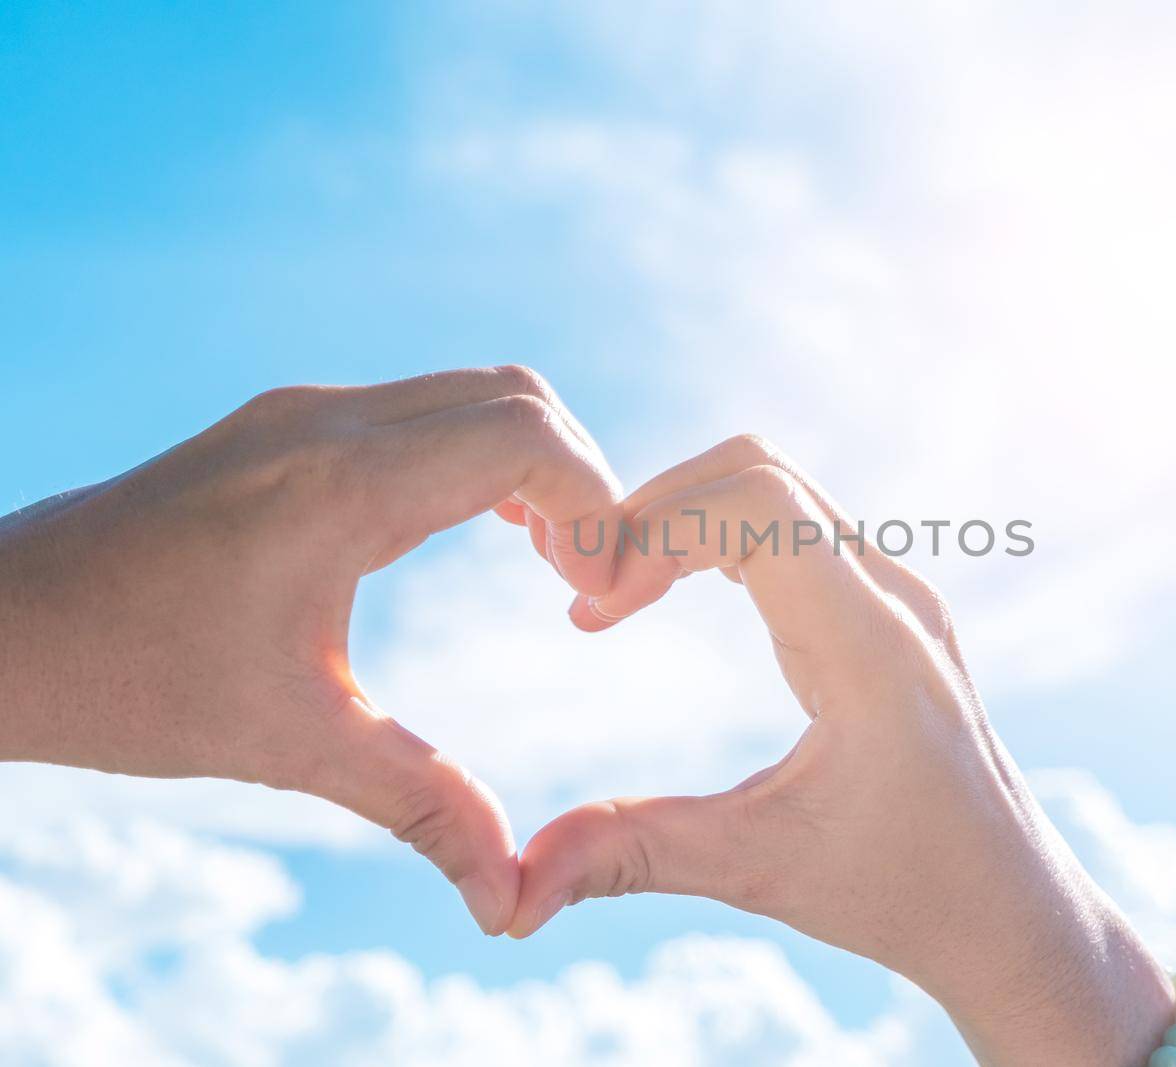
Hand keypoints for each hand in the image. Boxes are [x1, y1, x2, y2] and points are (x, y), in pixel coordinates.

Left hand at [0, 367, 620, 934]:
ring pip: (474, 393)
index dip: (597, 508)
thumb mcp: (291, 743)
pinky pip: (424, 410)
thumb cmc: (130, 679)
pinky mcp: (288, 425)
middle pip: (518, 398)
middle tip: (584, 582)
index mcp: (340, 486)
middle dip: (581, 483)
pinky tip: (480, 531)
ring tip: (546, 562)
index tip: (599, 596)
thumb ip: (421, 805)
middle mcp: (329, 423)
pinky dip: (481, 457)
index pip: (526, 438)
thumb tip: (510, 898)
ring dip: (534, 466)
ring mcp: (305, 413)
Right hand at [507, 435, 1174, 1066]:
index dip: (653, 528)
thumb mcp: (760, 870)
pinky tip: (667, 594)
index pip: (755, 503)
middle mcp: (894, 596)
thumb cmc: (904, 891)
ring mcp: (897, 591)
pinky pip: (792, 521)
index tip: (591, 611)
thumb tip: (511, 892)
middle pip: (755, 468)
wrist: (1007, 905)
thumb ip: (635, 855)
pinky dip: (716, 534)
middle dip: (653, 511)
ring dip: (682, 517)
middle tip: (589, 596)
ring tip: (615, 596)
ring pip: (774, 485)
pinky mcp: (886, 604)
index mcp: (871, 647)